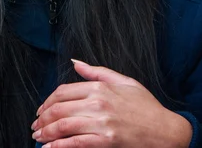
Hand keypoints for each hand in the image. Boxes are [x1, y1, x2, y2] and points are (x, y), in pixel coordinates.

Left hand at [31, 60, 191, 147]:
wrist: (166, 131)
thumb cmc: (146, 107)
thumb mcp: (124, 82)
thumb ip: (96, 72)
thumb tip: (75, 62)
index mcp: (100, 87)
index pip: (63, 92)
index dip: (47, 102)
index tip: (41, 110)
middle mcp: (98, 103)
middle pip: (59, 109)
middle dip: (42, 119)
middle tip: (35, 126)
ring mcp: (102, 122)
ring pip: (63, 126)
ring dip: (46, 133)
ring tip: (39, 138)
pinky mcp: (106, 141)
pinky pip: (75, 143)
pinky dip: (59, 146)